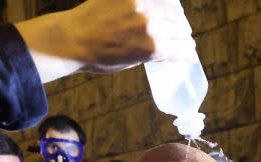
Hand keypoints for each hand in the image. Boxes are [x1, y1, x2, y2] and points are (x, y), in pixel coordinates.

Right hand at [18, 0, 196, 75]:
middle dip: (180, 25)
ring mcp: (149, 24)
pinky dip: (185, 53)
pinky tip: (188, 56)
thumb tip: (159, 13)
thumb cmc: (89, 21)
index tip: (176, 16)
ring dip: (184, 40)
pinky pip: (177, 50)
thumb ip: (137, 4)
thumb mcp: (114, 0)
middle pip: (176, 14)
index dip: (174, 9)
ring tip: (186, 46)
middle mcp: (146, 3)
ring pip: (179, 33)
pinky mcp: (151, 46)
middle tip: (182, 34)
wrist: (72, 40)